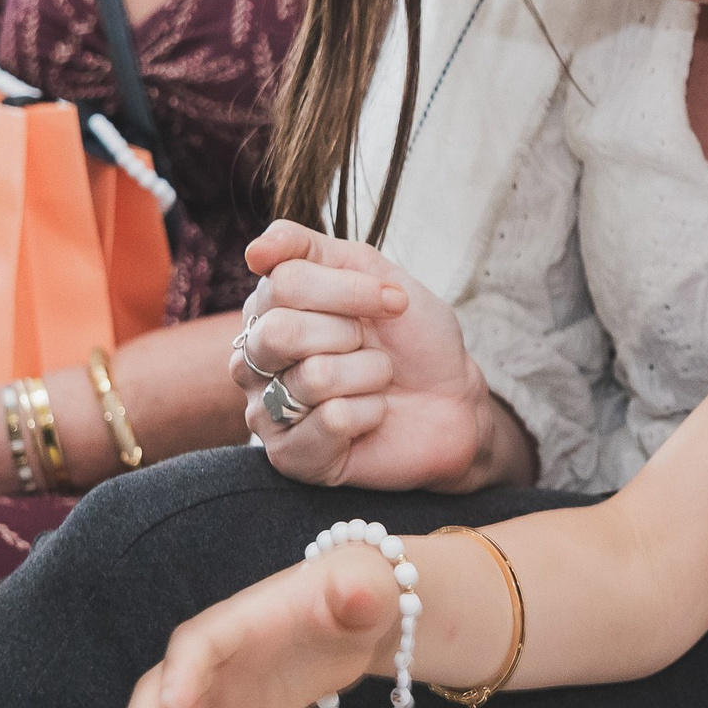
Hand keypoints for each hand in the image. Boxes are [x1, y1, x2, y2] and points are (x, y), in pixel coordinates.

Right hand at [96, 544, 400, 707]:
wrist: (357, 616)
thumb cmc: (357, 596)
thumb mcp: (365, 592)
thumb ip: (357, 595)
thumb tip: (359, 594)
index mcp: (237, 622)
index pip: (196, 647)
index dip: (181, 677)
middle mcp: (210, 661)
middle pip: (159, 697)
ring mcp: (211, 698)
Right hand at [237, 222, 531, 490]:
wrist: (455, 399)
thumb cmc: (412, 338)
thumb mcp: (373, 273)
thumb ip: (310, 249)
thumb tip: (256, 250)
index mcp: (266, 311)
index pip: (283, 282)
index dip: (352, 290)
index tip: (394, 300)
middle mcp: (251, 361)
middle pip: (281, 332)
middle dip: (351, 334)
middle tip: (372, 347)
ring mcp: (265, 412)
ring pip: (314, 378)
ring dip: (369, 375)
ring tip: (376, 381)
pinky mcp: (292, 458)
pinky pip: (331, 421)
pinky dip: (370, 412)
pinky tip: (372, 417)